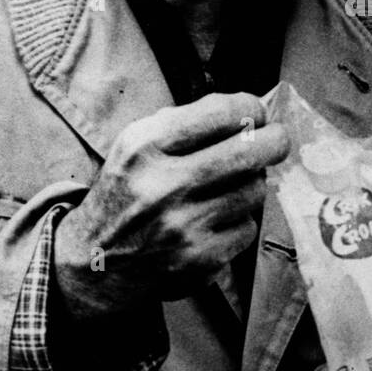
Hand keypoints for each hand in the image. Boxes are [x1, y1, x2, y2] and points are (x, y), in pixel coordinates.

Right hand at [53, 92, 289, 321]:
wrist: (95, 262)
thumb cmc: (127, 193)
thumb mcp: (135, 145)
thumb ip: (184, 122)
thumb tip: (247, 111)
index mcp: (144, 146)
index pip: (220, 112)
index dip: (250, 108)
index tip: (256, 113)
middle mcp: (163, 185)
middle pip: (250, 151)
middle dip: (275, 140)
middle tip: (276, 140)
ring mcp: (183, 226)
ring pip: (254, 190)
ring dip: (250, 185)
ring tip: (229, 187)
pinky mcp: (200, 259)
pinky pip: (247, 228)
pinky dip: (239, 221)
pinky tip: (216, 221)